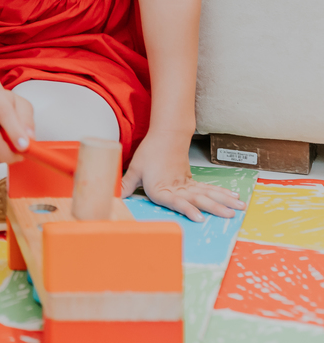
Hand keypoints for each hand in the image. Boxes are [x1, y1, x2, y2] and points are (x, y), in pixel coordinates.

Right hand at [0, 88, 35, 164]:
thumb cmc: (3, 105)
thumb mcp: (21, 105)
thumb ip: (27, 120)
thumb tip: (29, 138)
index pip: (4, 114)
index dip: (15, 133)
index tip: (24, 147)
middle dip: (9, 156)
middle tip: (18, 156)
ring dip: (1, 159)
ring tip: (6, 150)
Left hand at [122, 130, 246, 221]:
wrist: (165, 135)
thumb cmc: (149, 153)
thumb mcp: (135, 169)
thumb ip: (126, 185)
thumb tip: (113, 196)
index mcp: (161, 188)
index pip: (175, 201)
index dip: (187, 209)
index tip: (199, 217)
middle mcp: (177, 188)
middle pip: (197, 198)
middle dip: (215, 207)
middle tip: (230, 214)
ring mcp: (187, 184)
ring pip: (208, 193)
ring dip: (224, 201)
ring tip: (239, 208)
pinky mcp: (192, 181)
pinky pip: (209, 188)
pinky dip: (222, 193)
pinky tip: (233, 198)